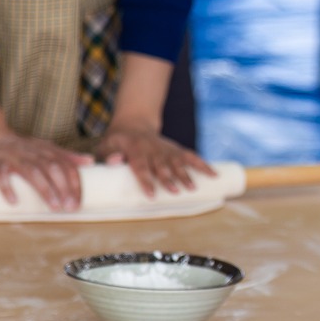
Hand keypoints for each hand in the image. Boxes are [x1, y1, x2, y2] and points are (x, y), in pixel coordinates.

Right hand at [0, 133, 93, 210]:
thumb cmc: (22, 148)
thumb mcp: (45, 149)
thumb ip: (66, 156)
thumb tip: (90, 161)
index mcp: (45, 149)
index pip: (65, 165)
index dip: (74, 182)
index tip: (79, 201)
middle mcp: (31, 151)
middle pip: (52, 168)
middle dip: (63, 187)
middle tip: (70, 207)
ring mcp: (12, 156)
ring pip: (31, 171)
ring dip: (44, 189)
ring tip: (54, 206)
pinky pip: (0, 174)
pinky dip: (7, 187)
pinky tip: (14, 201)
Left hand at [95, 124, 214, 197]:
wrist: (133, 125)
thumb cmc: (116, 142)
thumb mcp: (105, 146)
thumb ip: (107, 156)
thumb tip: (117, 161)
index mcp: (135, 149)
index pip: (141, 165)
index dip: (146, 180)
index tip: (151, 195)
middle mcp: (153, 149)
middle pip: (162, 165)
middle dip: (169, 178)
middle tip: (175, 191)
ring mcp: (167, 149)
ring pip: (178, 162)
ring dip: (186, 175)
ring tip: (193, 188)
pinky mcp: (176, 150)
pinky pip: (192, 157)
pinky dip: (203, 165)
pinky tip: (214, 175)